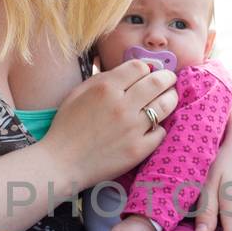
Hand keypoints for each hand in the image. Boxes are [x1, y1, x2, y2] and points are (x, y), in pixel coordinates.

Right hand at [46, 59, 177, 189]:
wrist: (61, 163)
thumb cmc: (67, 126)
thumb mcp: (78, 93)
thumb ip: (103, 79)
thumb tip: (130, 71)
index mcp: (106, 88)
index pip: (140, 67)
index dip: (147, 68)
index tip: (149, 73)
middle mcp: (122, 105)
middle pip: (158, 82)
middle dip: (167, 78)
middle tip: (169, 80)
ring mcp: (132, 128)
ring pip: (165, 105)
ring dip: (170, 98)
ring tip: (169, 98)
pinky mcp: (138, 149)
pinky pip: (160, 132)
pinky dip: (158, 128)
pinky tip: (152, 127)